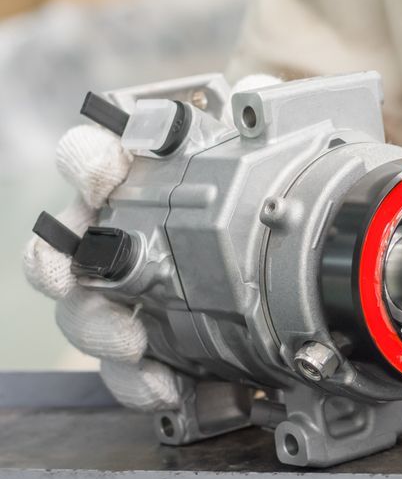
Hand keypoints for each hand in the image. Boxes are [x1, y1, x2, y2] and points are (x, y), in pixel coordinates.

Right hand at [22, 74, 279, 410]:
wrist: (269, 254)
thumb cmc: (246, 192)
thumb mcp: (263, 150)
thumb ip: (259, 116)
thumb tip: (260, 93)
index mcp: (132, 181)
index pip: (91, 157)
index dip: (87, 159)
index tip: (101, 168)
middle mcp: (111, 236)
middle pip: (58, 247)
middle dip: (55, 260)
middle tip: (71, 270)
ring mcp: (121, 295)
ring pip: (81, 314)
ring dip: (98, 329)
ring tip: (131, 341)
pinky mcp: (145, 344)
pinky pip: (125, 370)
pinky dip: (140, 382)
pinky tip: (166, 385)